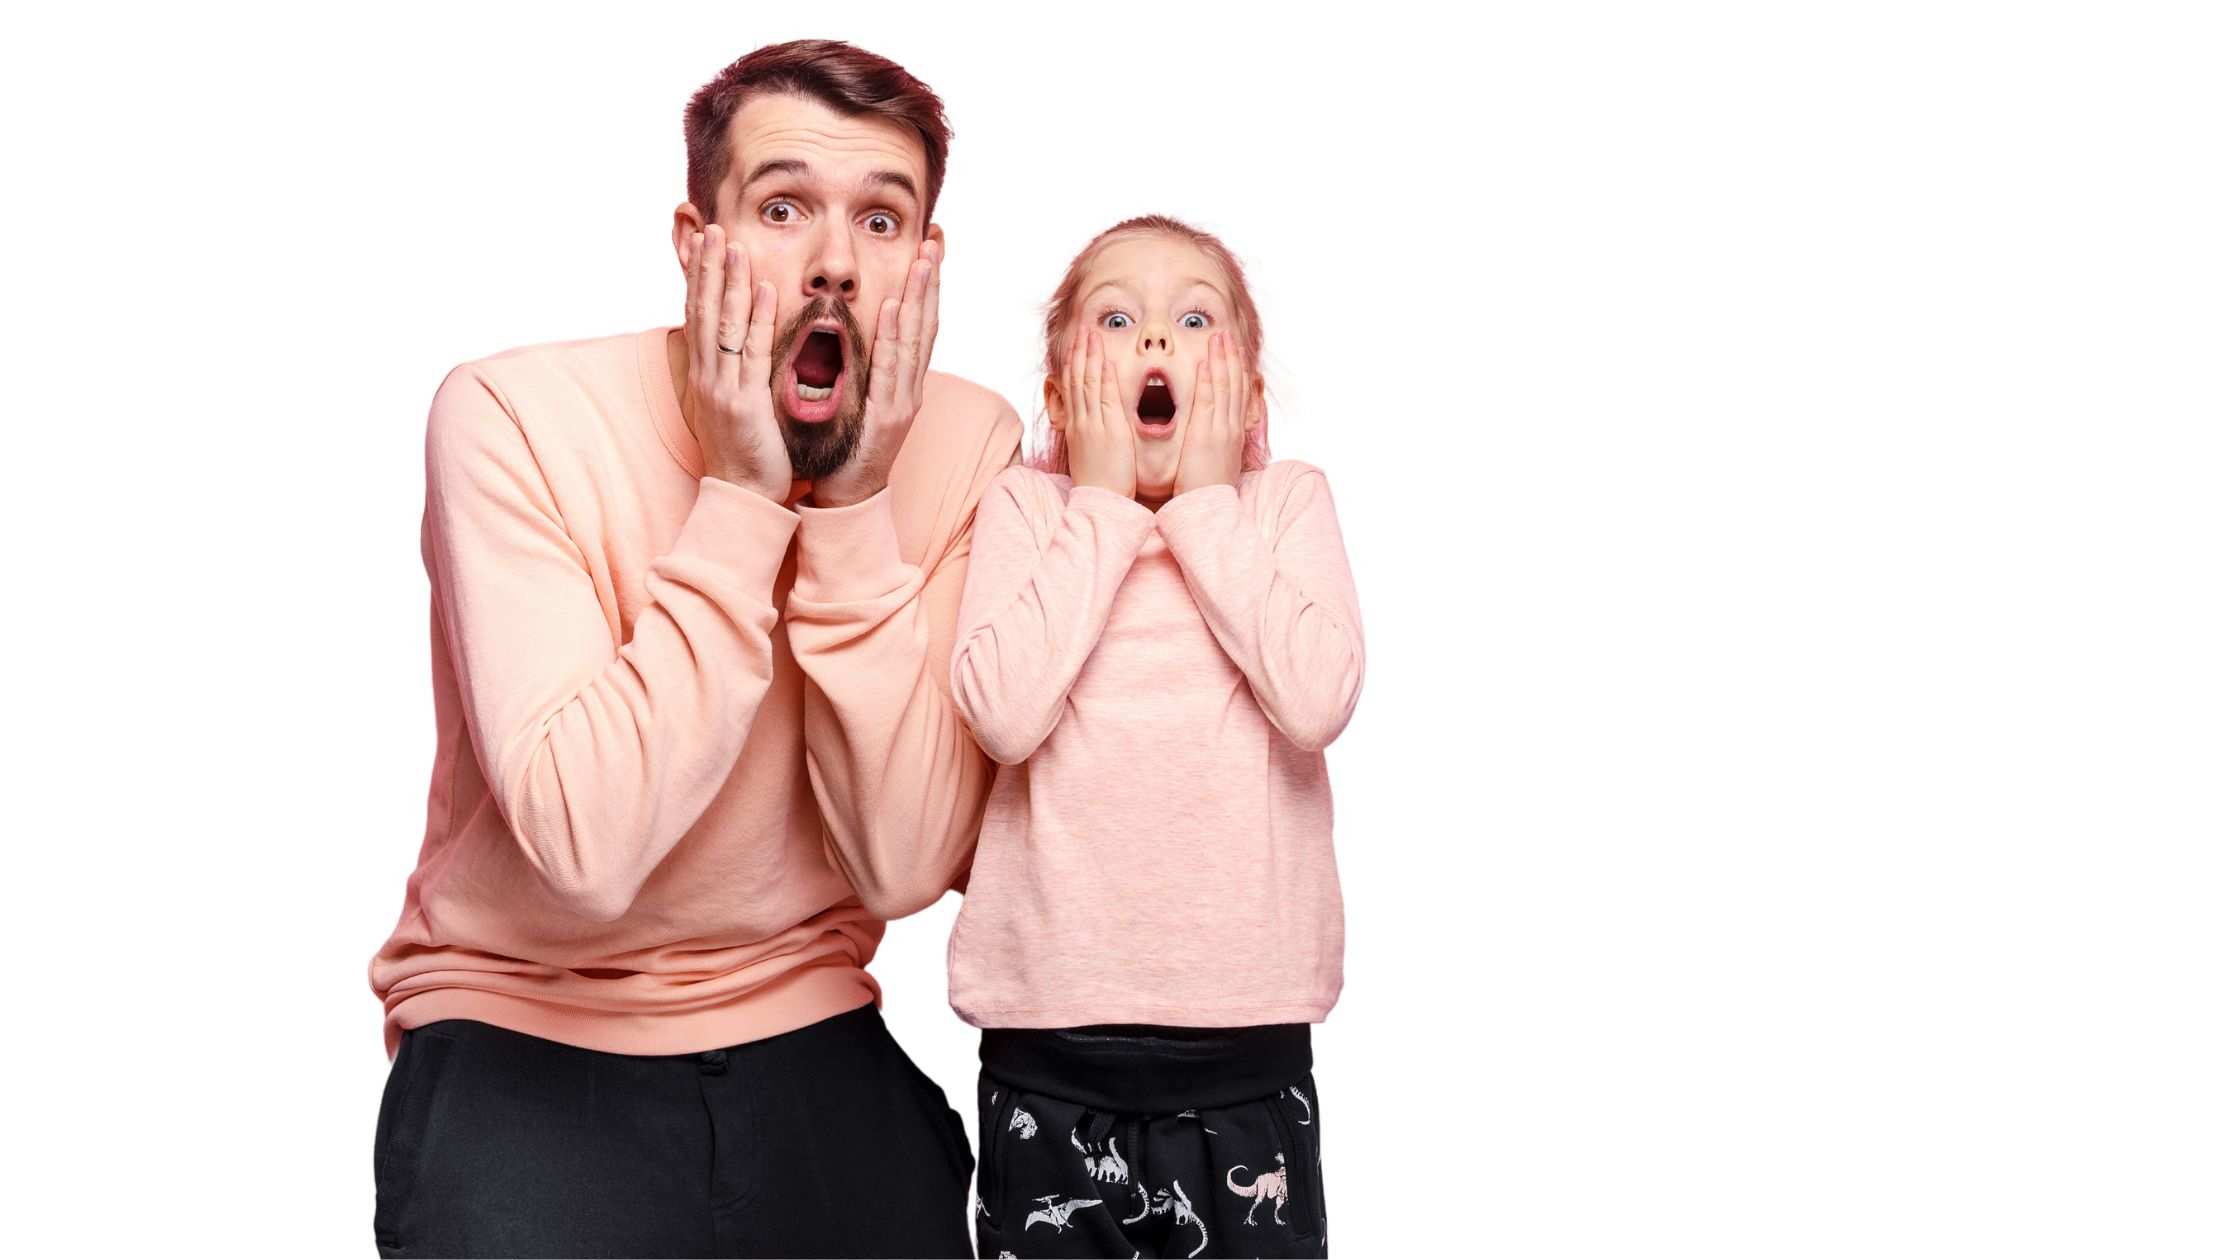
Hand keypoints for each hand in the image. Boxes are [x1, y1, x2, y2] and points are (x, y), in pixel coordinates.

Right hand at [683, 224, 787, 499]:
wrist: (743, 495)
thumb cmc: (745, 451)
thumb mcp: (735, 403)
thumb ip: (737, 371)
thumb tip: (741, 344)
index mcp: (706, 374)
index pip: (698, 314)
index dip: (699, 277)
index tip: (703, 242)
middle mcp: (708, 375)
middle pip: (703, 310)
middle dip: (708, 267)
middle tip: (711, 227)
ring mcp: (723, 387)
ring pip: (723, 324)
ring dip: (728, 281)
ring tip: (732, 243)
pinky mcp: (743, 403)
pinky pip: (751, 353)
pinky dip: (757, 319)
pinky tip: (765, 290)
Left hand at [812, 238, 940, 506]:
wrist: (846, 497)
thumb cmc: (845, 447)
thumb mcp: (856, 397)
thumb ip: (860, 363)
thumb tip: (854, 328)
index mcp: (903, 382)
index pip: (920, 325)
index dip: (926, 287)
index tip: (929, 250)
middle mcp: (910, 388)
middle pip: (926, 325)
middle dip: (930, 282)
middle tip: (934, 242)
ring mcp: (903, 402)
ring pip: (915, 341)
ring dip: (920, 298)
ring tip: (922, 262)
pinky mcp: (887, 418)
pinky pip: (891, 369)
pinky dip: (896, 337)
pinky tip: (897, 308)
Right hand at [1063, 318, 1135, 498]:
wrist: (1100, 502)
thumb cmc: (1100, 484)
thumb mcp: (1090, 456)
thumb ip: (1090, 438)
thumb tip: (1090, 430)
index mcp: (1078, 427)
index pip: (1073, 389)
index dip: (1074, 364)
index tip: (1075, 346)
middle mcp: (1082, 422)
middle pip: (1077, 379)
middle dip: (1079, 352)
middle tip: (1081, 329)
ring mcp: (1094, 424)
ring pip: (1088, 383)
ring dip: (1090, 356)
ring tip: (1090, 333)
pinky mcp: (1109, 430)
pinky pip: (1105, 398)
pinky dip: (1104, 378)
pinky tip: (1105, 360)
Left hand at [1173, 329, 1249, 493]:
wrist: (1208, 511)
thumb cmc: (1206, 493)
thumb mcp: (1214, 466)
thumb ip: (1213, 449)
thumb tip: (1210, 442)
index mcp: (1231, 435)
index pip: (1236, 396)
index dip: (1236, 372)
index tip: (1232, 354)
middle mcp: (1230, 428)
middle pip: (1235, 385)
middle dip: (1231, 358)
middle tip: (1228, 335)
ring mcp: (1221, 429)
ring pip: (1225, 386)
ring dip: (1222, 359)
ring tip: (1220, 336)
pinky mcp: (1207, 433)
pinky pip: (1210, 399)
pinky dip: (1210, 377)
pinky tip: (1207, 360)